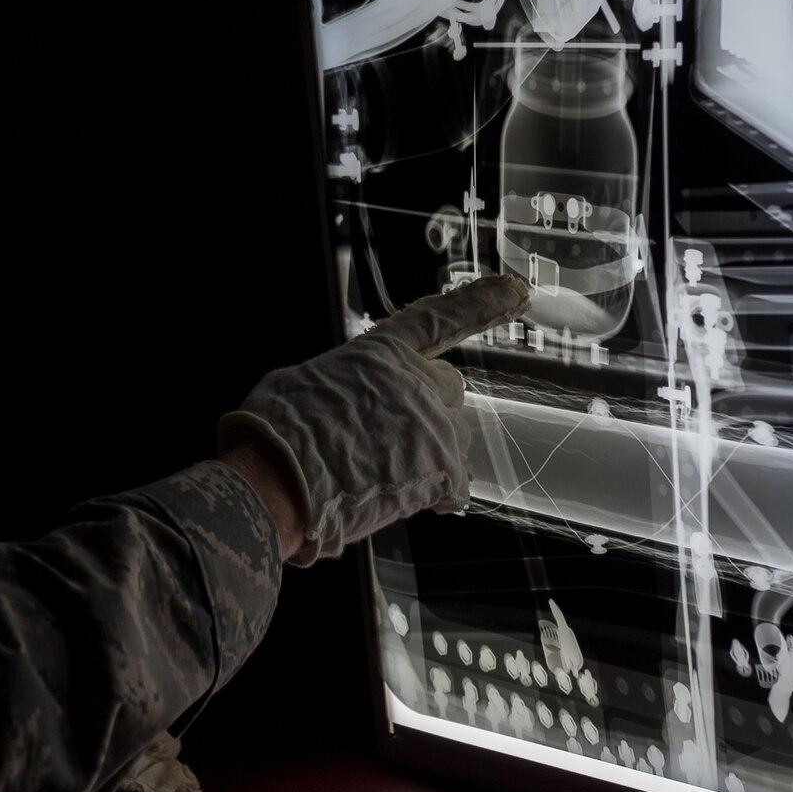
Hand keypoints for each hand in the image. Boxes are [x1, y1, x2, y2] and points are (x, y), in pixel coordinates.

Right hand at [218, 274, 528, 566]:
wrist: (280, 481)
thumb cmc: (277, 434)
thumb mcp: (302, 382)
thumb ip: (342, 382)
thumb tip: (343, 398)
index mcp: (382, 353)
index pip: (441, 319)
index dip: (483, 303)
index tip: (516, 292)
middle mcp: (417, 381)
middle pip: (450, 391)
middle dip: (429, 413)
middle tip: (389, 441)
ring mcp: (435, 426)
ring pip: (455, 439)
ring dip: (429, 456)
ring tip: (383, 476)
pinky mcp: (443, 471)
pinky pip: (457, 484)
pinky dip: (437, 496)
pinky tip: (405, 500)